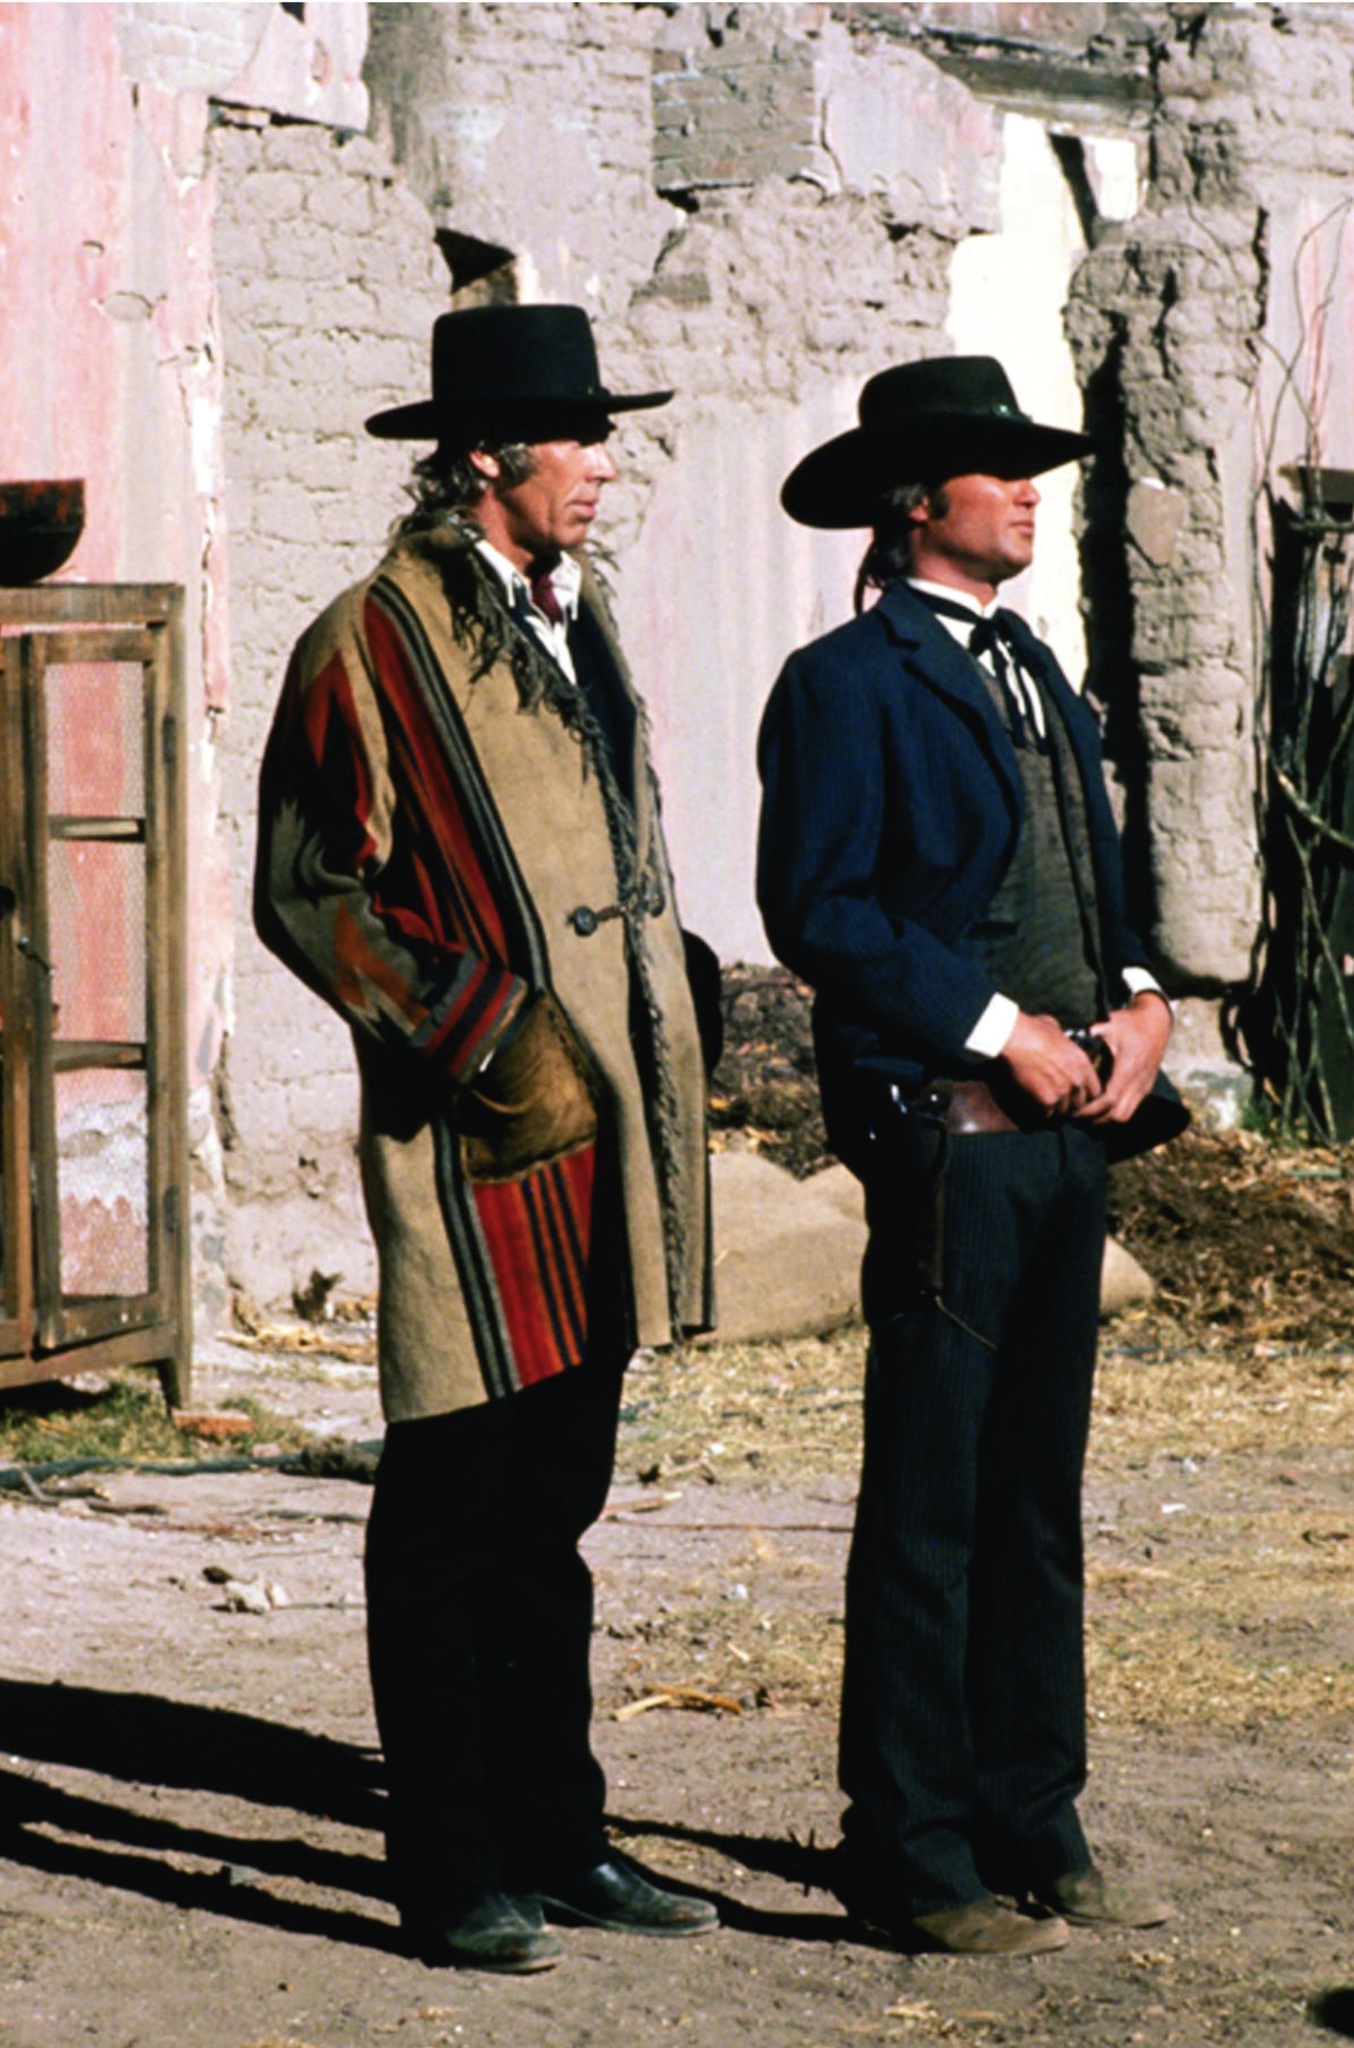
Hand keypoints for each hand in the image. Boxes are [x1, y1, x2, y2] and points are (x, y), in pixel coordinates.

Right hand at [999, 1010, 1101, 1116]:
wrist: (1013, 1037)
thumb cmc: (1029, 1029)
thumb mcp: (1055, 1028)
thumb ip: (1062, 1038)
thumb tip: (1057, 1034)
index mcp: (1082, 1063)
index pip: (1094, 1092)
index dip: (1083, 1097)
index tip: (1072, 1099)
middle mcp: (1077, 1079)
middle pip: (1079, 1106)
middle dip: (1068, 1109)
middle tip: (1055, 1110)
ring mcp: (1063, 1091)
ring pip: (1062, 1115)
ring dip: (1052, 1117)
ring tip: (1042, 1117)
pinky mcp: (1047, 1100)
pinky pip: (1046, 1118)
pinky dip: (1038, 1119)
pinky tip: (1031, 1117)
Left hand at [1078, 992, 1171, 1128]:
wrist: (1156, 1022)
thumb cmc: (1131, 1023)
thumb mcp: (1112, 1022)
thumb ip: (1093, 1031)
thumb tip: (1073, 1035)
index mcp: (1128, 1067)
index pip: (1109, 1099)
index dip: (1090, 1109)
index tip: (1074, 1110)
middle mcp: (1138, 1081)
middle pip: (1117, 1115)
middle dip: (1095, 1119)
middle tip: (1075, 1116)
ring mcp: (1143, 1087)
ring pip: (1124, 1117)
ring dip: (1104, 1120)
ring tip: (1085, 1115)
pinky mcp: (1145, 1089)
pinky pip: (1130, 1110)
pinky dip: (1113, 1114)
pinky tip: (1098, 1109)